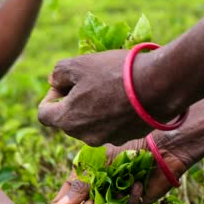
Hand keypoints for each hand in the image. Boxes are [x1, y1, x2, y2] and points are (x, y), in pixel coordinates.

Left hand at [38, 49, 164, 145]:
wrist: (158, 86)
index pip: (44, 114)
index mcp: (68, 121)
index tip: (65, 83)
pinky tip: (127, 96)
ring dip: (94, 107)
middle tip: (89, 82)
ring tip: (110, 87)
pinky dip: (113, 113)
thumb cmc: (114, 73)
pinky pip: (112, 125)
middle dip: (73, 102)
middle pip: (69, 120)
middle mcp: (85, 136)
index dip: (50, 96)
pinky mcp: (127, 137)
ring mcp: (108, 139)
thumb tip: (55, 82)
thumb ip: (58, 73)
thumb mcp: (78, 64)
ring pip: (91, 124)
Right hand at [52, 133, 188, 203]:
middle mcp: (96, 190)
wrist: (161, 146)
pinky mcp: (132, 203)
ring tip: (113, 198)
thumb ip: (79, 187)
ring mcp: (114, 198)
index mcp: (82, 178)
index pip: (63, 202)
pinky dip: (130, 199)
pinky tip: (136, 185)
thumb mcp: (97, 164)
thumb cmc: (126, 148)